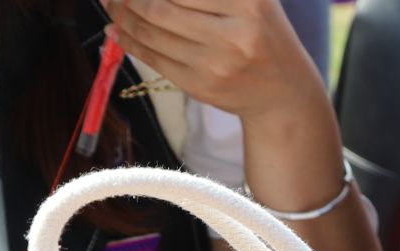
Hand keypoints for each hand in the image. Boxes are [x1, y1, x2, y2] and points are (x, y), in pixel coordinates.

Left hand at [107, 0, 326, 124]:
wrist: (286, 93)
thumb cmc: (262, 34)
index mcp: (248, 2)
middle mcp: (236, 33)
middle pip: (159, 7)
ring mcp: (218, 63)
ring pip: (151, 33)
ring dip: (122, 17)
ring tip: (113, 6)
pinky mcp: (203, 86)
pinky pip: (153, 59)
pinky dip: (128, 41)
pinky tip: (118, 29)